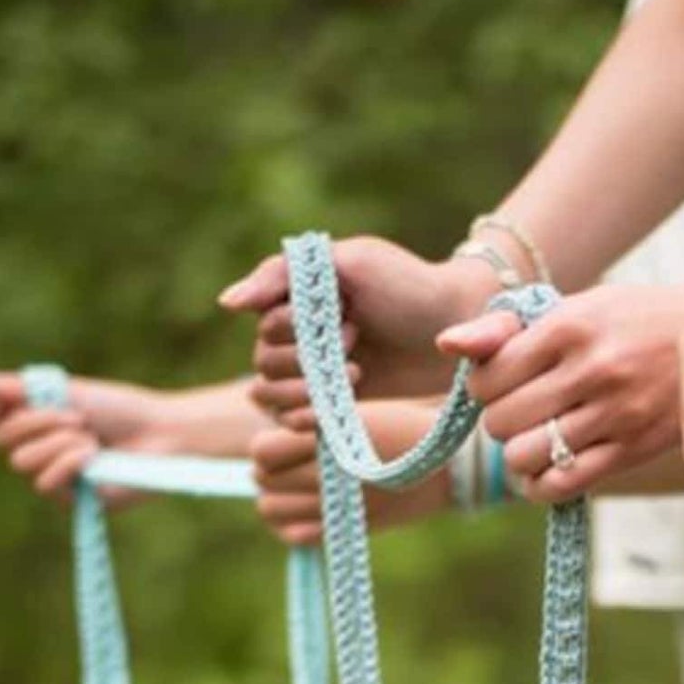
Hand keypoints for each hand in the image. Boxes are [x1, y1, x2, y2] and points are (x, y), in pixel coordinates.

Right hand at [0, 366, 177, 496]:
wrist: (159, 434)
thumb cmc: (118, 410)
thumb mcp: (65, 393)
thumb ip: (17, 389)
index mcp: (33, 421)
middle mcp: (38, 450)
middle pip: (1, 439)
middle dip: (35, 421)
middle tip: (75, 415)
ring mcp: (53, 476)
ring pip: (20, 462)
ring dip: (57, 442)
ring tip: (89, 437)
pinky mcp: (70, 500)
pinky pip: (45, 483)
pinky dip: (68, 463)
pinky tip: (93, 457)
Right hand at [221, 236, 496, 408]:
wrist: (457, 325)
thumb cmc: (408, 283)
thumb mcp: (349, 262)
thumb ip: (282, 275)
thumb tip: (225, 304)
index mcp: (296, 295)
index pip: (263, 324)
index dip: (296, 329)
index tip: (346, 318)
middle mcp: (298, 333)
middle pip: (262, 362)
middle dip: (304, 362)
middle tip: (355, 345)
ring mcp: (313, 371)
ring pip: (270, 395)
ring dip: (305, 392)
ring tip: (356, 376)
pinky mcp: (331, 403)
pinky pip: (291, 421)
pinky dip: (304, 421)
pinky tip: (330, 413)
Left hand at [252, 401, 455, 543]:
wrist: (450, 462)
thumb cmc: (403, 426)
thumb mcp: (358, 412)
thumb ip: (312, 426)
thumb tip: (264, 449)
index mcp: (332, 438)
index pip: (263, 451)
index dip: (269, 446)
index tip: (285, 442)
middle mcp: (333, 475)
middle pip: (263, 480)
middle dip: (271, 470)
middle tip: (289, 465)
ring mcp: (343, 506)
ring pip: (271, 509)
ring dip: (278, 498)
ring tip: (296, 488)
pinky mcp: (354, 528)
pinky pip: (298, 536)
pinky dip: (295, 526)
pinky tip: (310, 512)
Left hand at [436, 283, 683, 503]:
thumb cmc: (630, 322)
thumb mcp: (573, 308)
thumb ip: (506, 327)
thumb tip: (446, 345)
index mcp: (570, 326)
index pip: (488, 376)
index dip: (483, 386)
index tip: (503, 382)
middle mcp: (592, 369)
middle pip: (500, 421)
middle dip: (500, 421)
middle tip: (522, 411)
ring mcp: (614, 414)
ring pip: (524, 457)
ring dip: (519, 455)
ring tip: (537, 438)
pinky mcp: (633, 449)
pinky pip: (561, 486)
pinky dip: (541, 485)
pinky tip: (548, 469)